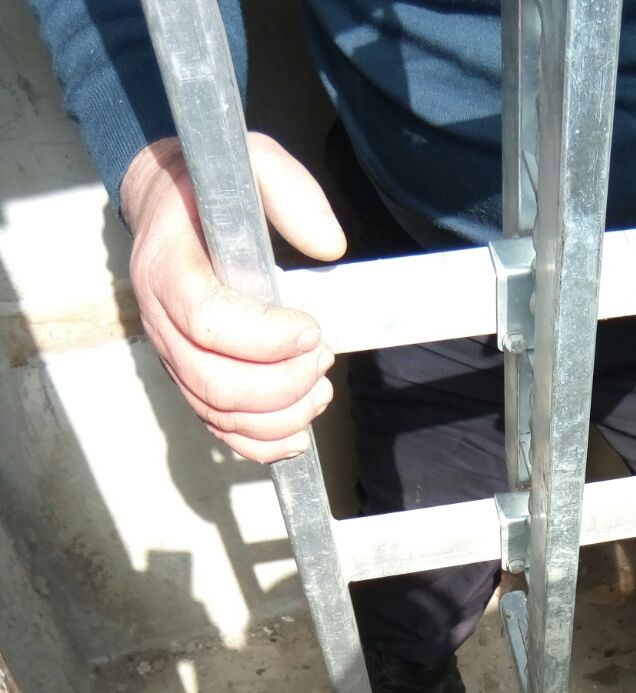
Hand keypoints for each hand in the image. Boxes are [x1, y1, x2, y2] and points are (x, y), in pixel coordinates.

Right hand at [120, 135, 346, 462]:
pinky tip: (298, 433)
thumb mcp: (251, 162)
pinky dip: (261, 443)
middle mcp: (160, 320)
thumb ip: (292, 193)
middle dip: (281, 383)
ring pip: (218, 412)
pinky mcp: (189, 379)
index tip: (311, 328)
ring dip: (280, 414)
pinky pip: (219, 429)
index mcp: (167, 267)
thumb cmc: (208, 188)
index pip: (206, 321)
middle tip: (323, 357)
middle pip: (214, 381)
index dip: (263, 338)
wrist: (167, 205)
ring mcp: (172, 356)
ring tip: (320, 388)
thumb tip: (330, 247)